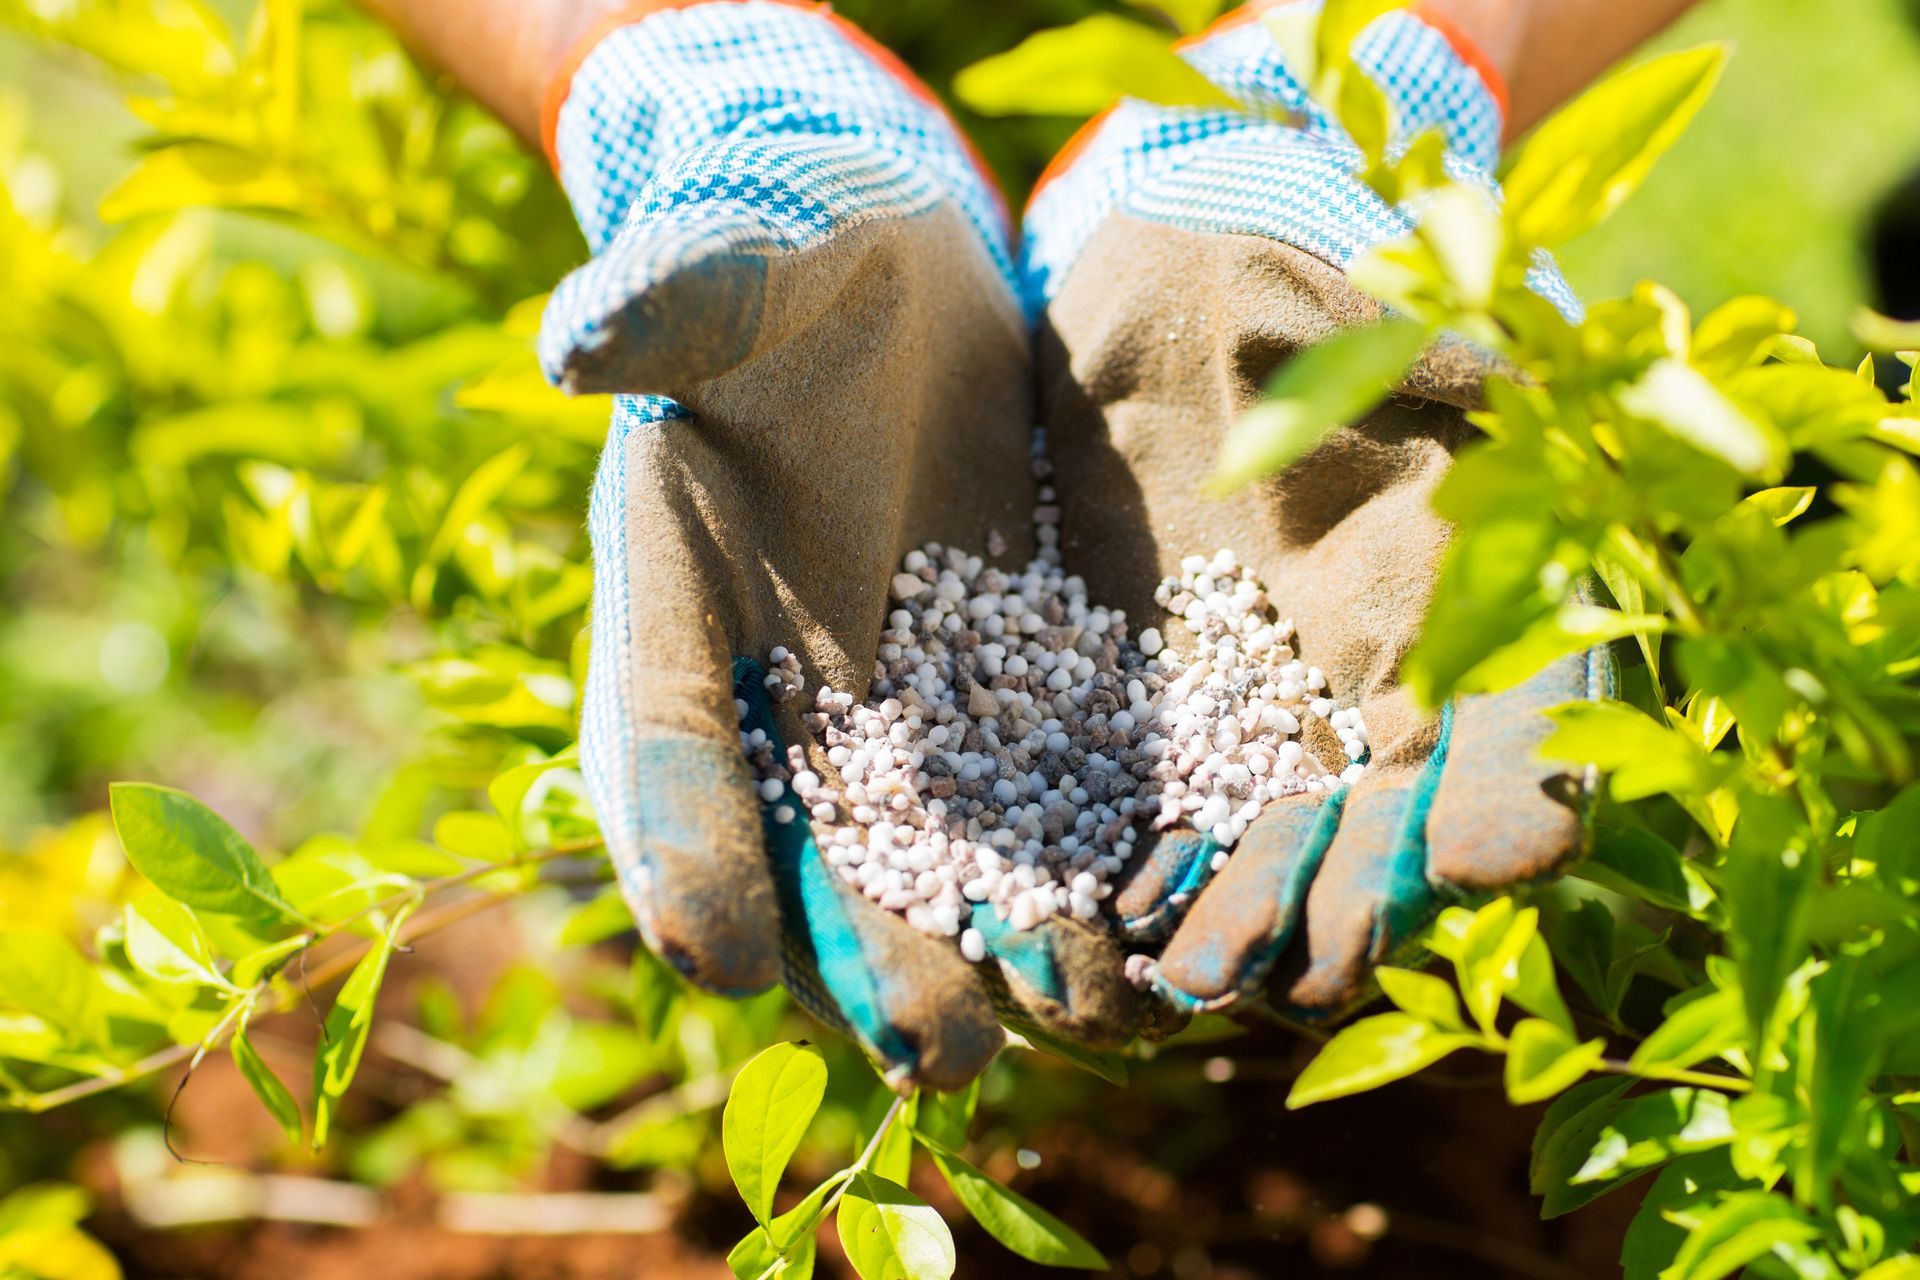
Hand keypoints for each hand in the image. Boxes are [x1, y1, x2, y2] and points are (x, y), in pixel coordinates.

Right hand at [537, 1, 1135, 1087]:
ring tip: (1079, 1014)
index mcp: (676, 614)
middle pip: (814, 852)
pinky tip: (1159, 926)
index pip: (669, 747)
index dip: (684, 845)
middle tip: (939, 1050)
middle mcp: (784, 698)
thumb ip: (668, 307)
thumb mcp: (727, 275)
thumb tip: (579, 336)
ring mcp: (900, 711)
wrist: (892, 284)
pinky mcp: (1011, 691)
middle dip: (872, 954)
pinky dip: (1091, 864)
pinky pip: (1043, 795)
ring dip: (999, 946)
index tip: (717, 946)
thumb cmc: (781, 268)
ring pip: (938, 857)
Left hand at [1024, 3, 1610, 1018]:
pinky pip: (1143, 814)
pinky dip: (1128, 871)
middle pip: (1382, 830)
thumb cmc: (1307, 286)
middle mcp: (1372, 691)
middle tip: (1305, 965)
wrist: (1171, 276)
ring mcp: (1256, 715)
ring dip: (1239, 920)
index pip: (1521, 728)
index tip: (1499, 850)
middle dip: (1348, 901)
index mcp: (1470, 607)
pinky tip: (1102, 918)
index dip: (1516, 796)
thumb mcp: (1395, 336)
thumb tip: (1504, 477)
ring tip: (1191, 973)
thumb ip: (1450, 421)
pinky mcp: (1143, 716)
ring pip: (1265, 850)